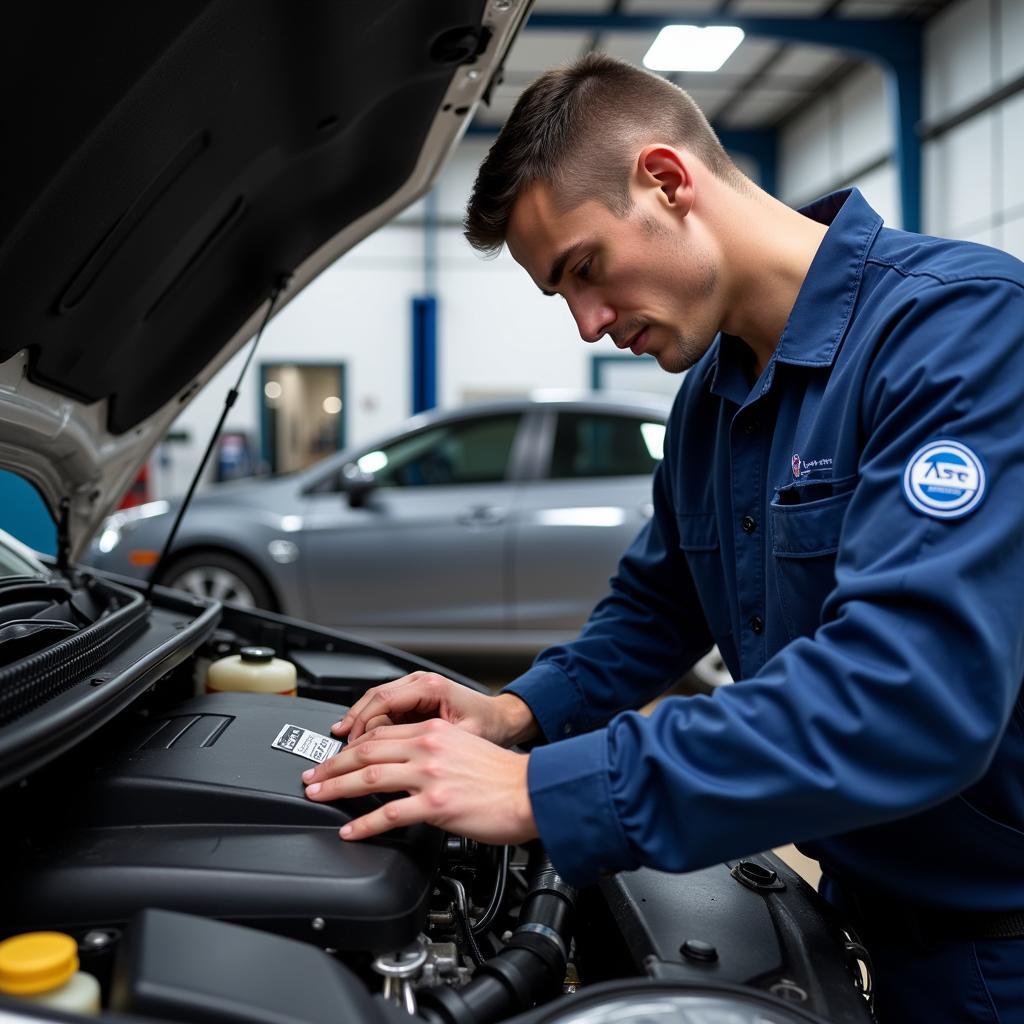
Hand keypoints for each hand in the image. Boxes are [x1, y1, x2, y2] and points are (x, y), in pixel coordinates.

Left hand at [303, 719, 537, 844]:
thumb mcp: (464, 747)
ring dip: (337, 787)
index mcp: (434, 731)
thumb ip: (433, 751)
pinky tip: (351, 830)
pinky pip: (389, 813)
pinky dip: (364, 823)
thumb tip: (407, 766)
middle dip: (333, 765)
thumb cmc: (503, 776)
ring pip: (370, 777)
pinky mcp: (435, 804)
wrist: (530, 791)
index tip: (334, 757)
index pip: (380, 735)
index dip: (350, 747)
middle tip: (312, 776)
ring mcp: (430, 776)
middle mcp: (428, 747)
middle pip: (366, 751)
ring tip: (318, 795)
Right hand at [332, 671, 536, 746]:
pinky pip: (384, 707)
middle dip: (352, 724)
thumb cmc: (489, 726)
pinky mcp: (414, 698)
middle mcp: (420, 683)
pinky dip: (369, 722)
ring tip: (341, 745)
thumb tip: (408, 766)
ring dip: (357, 723)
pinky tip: (357, 738)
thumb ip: (435, 748)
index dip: (362, 725)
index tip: (349, 747)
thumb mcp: (464, 738)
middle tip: (337, 751)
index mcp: (430, 688)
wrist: (503, 718)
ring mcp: (416, 688)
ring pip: (375, 702)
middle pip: (373, 700)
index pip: (384, 701)